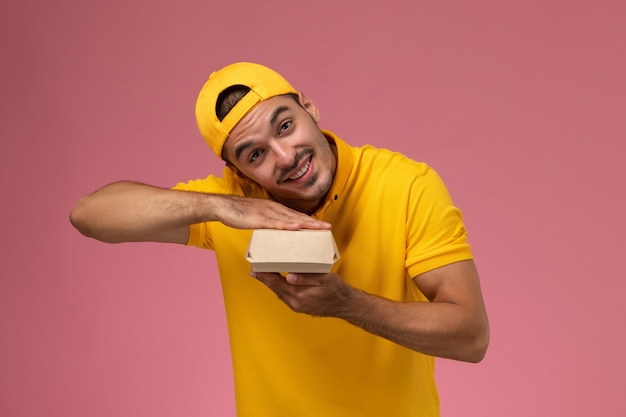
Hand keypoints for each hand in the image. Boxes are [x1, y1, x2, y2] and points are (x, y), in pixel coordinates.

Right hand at [213, 195, 330, 229]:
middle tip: (328, 227)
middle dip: (314, 222)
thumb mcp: (255, 217)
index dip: (309, 220)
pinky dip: (287, 225)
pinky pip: (276, 222)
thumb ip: (266, 223)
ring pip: (290, 219)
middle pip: (297, 216)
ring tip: (319, 228)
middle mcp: (273, 208)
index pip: (295, 215)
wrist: (222, 207)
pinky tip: (297, 227)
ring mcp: (267, 213)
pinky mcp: (259, 219)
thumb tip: (274, 231)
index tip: (321, 225)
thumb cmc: (237, 213)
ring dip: (306, 224)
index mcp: (273, 208)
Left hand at [249, 271, 353, 316]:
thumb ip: (307, 278)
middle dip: (265, 279)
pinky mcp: (301, 306)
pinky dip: (280, 287)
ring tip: (263, 274)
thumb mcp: (324, 280)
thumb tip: (289, 277)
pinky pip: (286, 296)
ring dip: (271, 283)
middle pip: (275, 289)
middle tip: (255, 269)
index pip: (277, 284)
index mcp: (299, 296)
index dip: (265, 276)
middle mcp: (296, 303)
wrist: (346, 305)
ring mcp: (298, 306)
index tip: (254, 269)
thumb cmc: (337, 290)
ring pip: (280, 293)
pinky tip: (279, 281)